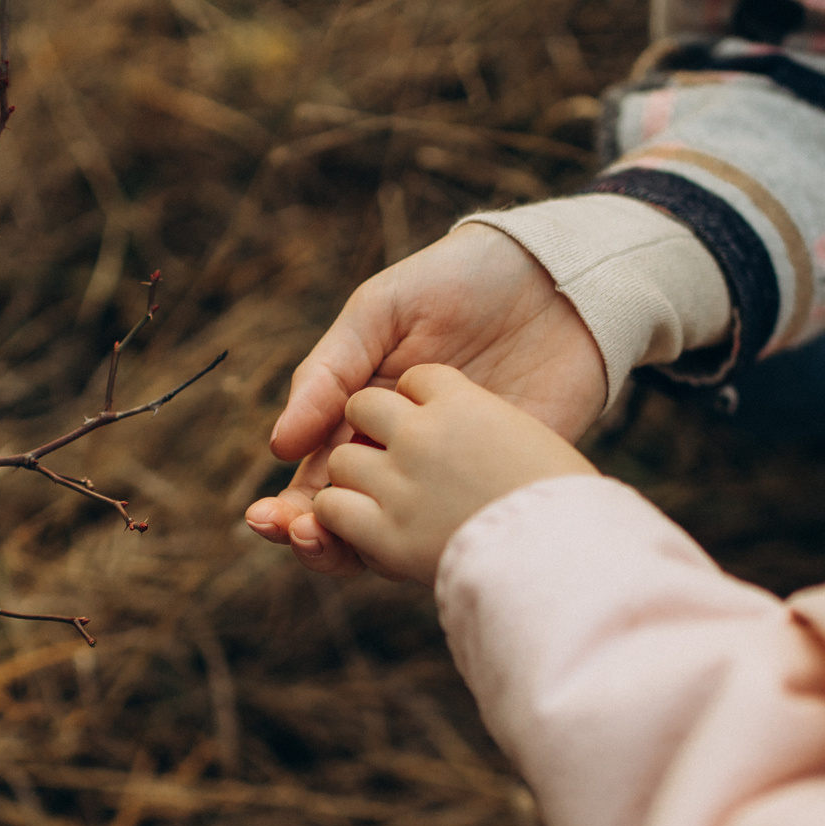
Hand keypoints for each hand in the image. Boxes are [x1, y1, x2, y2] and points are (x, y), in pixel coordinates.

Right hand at [244, 223, 606, 576]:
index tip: (267, 517)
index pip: (320, 479)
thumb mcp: (382, 311)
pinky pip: (463, 526)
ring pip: (400, 535)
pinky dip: (433, 542)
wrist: (557, 275)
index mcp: (365, 418)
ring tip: (334, 541)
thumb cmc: (461, 280)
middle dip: (314, 536)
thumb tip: (278, 446)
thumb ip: (330, 372)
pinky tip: (412, 530)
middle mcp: (405, 455)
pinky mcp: (504, 479)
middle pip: (351, 517)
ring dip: (360, 550)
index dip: (290, 508)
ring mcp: (453, 473)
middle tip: (300, 534)